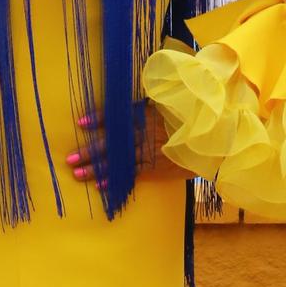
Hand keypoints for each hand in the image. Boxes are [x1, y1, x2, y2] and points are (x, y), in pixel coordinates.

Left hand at [66, 104, 187, 189]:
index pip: (118, 115)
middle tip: (69, 158)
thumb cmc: (194, 116)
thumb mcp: (174, 103)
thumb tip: (138, 101)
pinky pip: (132, 174)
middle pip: (112, 142)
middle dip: (90, 151)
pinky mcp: (158, 167)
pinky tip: (101, 185)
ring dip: (97, 168)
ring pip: (118, 160)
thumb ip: (154, 103)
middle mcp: (145, 132)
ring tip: (77, 173)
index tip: (81, 123)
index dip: (99, 119)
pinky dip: (116, 179)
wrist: (215, 137)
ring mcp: (150, 151)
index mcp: (147, 113)